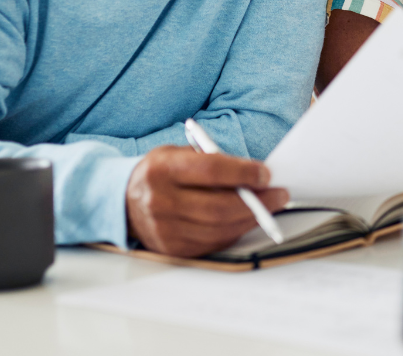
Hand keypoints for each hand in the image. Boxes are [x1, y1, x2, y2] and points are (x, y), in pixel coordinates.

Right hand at [125, 146, 288, 257]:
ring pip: (220, 228)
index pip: (211, 170)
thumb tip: (255, 173)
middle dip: (257, 201)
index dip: (243, 172)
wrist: (124, 201)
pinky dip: (235, 231)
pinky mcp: (172, 249)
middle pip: (219, 206)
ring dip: (251, 218)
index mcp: (162, 170)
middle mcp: (160, 201)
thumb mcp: (178, 154)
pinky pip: (213, 243)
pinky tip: (245, 220)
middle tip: (279, 194)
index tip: (266, 173)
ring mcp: (165, 230)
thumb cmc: (160, 173)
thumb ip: (212, 161)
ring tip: (268, 207)